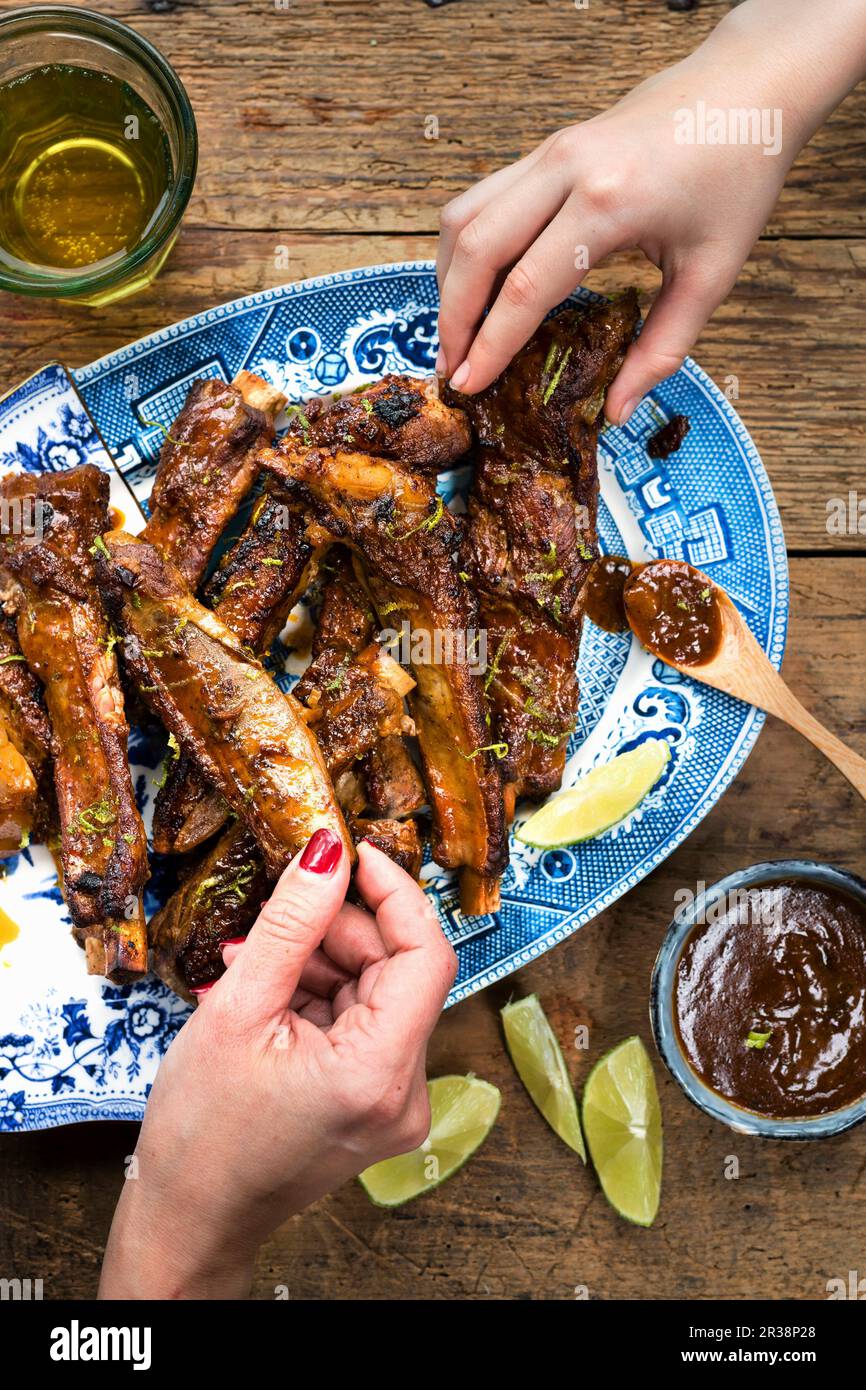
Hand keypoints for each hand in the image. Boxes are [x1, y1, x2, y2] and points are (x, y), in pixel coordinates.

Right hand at [99, 833, 456, 1298]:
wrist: (188, 1218)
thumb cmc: (200, 1131)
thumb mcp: (239, 1008)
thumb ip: (292, 923)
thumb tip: (327, 850)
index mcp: (378, 1074)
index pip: (427, 955)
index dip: (395, 893)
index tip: (355, 854)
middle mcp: (406, 1093)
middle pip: (400, 972)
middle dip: (343, 932)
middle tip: (281, 918)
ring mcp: (396, 1103)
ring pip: (381, 994)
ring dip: (327, 963)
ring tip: (261, 964)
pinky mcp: (378, 1105)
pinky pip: (367, 1024)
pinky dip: (326, 997)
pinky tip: (275, 996)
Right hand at [436, 0, 865, 419]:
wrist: (745, 88)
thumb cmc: (736, 176)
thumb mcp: (711, 273)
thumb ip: (661, 348)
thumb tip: (618, 411)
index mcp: (609, 203)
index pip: (525, 286)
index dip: (491, 344)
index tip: (469, 386)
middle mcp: (566, 170)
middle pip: (476, 250)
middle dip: (454, 320)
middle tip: (451, 372)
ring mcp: (549, 152)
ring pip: (464, 218)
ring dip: (449, 282)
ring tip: (456, 336)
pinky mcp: (546, 148)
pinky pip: (481, 199)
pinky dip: (465, 249)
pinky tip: (474, 289)